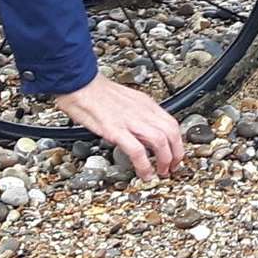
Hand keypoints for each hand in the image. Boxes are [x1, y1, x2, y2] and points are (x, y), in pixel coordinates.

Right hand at [51, 75, 183, 179]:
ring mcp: (130, 121)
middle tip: (172, 168)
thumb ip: (138, 114)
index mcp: (146, 104)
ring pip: (160, 141)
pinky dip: (144, 165)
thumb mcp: (127, 100)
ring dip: (164, 161)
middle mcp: (142, 111)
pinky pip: (137, 150)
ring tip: (160, 173)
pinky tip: (144, 173)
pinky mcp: (115, 130)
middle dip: (176, 154)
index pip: (171, 123)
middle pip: (172, 133)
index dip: (178, 142)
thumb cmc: (97, 92)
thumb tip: (144, 130)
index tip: (175, 155)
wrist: (80, 83)